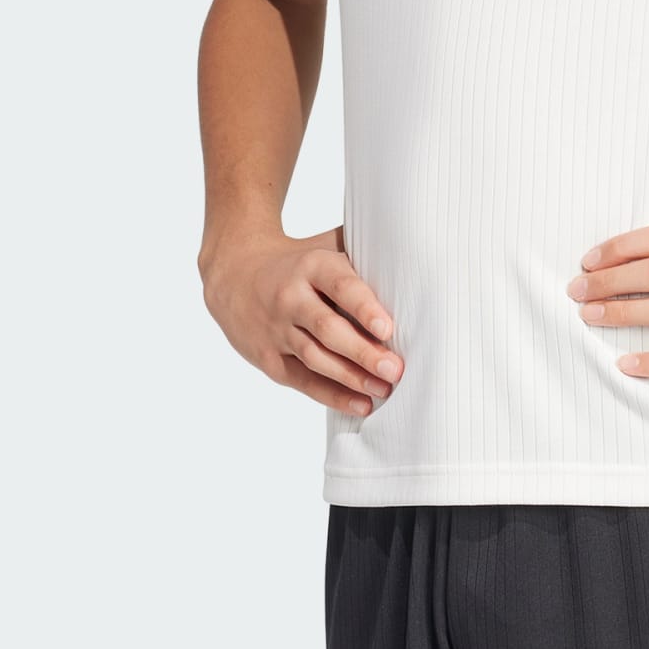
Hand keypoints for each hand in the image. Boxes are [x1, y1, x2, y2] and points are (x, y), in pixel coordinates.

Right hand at [199, 222, 402, 414]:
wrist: (234, 273)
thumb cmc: (298, 259)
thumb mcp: (323, 243)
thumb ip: (362, 247)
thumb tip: (414, 250)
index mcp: (311, 266)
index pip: (340, 286)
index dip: (364, 307)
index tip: (388, 328)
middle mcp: (290, 297)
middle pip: (328, 329)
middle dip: (363, 352)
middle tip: (395, 369)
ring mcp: (276, 329)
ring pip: (315, 358)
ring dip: (351, 378)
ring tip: (384, 390)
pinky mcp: (268, 358)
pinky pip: (302, 380)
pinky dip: (331, 395)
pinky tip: (360, 405)